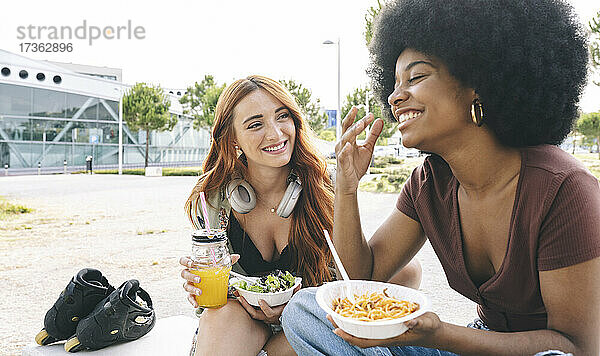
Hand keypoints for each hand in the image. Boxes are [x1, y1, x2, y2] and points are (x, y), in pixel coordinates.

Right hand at [179, 254, 240, 307]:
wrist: (212, 283)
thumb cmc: (211, 271)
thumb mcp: (219, 265)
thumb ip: (227, 260)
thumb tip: (236, 257)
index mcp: (193, 265)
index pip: (184, 261)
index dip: (186, 261)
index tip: (191, 263)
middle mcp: (189, 274)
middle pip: (184, 273)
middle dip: (191, 276)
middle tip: (199, 279)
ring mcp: (190, 284)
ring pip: (186, 286)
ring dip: (192, 289)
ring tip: (200, 292)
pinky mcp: (192, 293)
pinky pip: (189, 297)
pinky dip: (192, 301)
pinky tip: (196, 304)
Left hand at [235, 284, 301, 323]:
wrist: (286, 319)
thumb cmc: (288, 310)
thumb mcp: (292, 301)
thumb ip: (295, 293)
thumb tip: (298, 285)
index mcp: (275, 313)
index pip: (269, 312)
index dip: (264, 307)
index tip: (260, 300)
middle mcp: (267, 317)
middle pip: (255, 314)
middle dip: (247, 306)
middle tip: (241, 297)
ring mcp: (263, 317)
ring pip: (251, 313)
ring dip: (244, 305)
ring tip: (238, 296)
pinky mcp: (260, 316)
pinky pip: (251, 312)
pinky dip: (246, 306)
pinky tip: (241, 299)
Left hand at [326, 312, 443, 348]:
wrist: (434, 332)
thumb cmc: (430, 328)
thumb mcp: (427, 322)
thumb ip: (419, 321)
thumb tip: (409, 320)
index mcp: (390, 338)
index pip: (366, 340)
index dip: (350, 337)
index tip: (336, 330)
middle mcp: (384, 336)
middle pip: (359, 336)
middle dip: (343, 328)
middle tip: (329, 316)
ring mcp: (385, 332)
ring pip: (362, 331)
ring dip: (348, 323)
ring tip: (335, 312)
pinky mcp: (387, 326)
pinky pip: (369, 325)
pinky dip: (359, 320)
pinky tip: (353, 311)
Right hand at [335, 107, 383, 194]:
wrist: (350, 183)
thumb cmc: (356, 165)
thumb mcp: (368, 148)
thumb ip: (373, 135)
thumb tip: (379, 120)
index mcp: (349, 139)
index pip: (352, 125)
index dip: (361, 119)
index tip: (371, 114)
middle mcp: (343, 144)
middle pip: (346, 128)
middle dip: (353, 119)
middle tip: (362, 112)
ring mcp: (341, 153)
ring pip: (345, 139)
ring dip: (352, 132)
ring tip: (360, 125)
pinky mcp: (342, 163)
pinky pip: (342, 155)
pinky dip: (345, 150)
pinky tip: (349, 145)